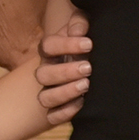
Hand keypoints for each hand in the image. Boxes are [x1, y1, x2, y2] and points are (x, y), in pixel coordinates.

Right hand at [37, 10, 91, 125]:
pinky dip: (65, 112)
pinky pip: (53, 116)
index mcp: (51, 51)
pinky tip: (83, 103)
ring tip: (86, 85)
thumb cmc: (89, 44)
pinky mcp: (58, 109)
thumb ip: (80, 23)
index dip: (66, 45)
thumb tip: (78, 30)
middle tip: (88, 68)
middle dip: (66, 71)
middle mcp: (47, 71)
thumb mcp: (87, 28)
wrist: (96, 63)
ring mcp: (50, 91)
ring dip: (65, 92)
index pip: (47, 46)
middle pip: (43, 74)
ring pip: (45, 97)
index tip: (89, 44)